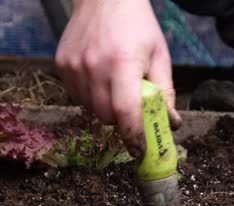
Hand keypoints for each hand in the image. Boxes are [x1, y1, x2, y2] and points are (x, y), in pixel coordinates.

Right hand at [56, 0, 180, 154]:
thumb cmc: (138, 26)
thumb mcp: (160, 56)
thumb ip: (165, 92)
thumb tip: (171, 125)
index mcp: (122, 64)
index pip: (126, 114)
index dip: (134, 137)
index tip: (141, 150)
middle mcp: (94, 67)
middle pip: (106, 117)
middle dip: (121, 120)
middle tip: (131, 107)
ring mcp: (74, 66)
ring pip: (90, 109)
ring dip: (105, 108)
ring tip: (115, 86)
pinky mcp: (61, 64)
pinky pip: (77, 96)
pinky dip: (90, 96)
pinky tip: (100, 78)